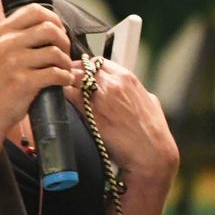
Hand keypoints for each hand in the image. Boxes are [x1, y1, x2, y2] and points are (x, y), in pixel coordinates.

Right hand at [0, 4, 74, 135]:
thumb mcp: (3, 52)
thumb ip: (24, 37)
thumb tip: (60, 30)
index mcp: (2, 32)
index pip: (35, 10)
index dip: (54, 20)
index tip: (59, 34)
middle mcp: (6, 43)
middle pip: (50, 28)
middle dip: (64, 41)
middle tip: (64, 55)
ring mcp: (13, 62)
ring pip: (55, 51)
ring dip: (66, 62)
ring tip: (64, 70)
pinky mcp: (22, 82)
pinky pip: (56, 73)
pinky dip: (66, 77)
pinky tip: (64, 81)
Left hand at [67, 56, 179, 182]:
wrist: (151, 152)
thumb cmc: (153, 131)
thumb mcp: (150, 102)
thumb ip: (137, 92)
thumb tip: (132, 93)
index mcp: (127, 78)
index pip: (98, 63)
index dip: (86, 68)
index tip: (81, 75)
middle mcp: (112, 83)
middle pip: (81, 68)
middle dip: (72, 75)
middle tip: (67, 84)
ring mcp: (100, 97)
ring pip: (72, 78)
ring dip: (65, 85)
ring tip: (63, 94)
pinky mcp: (90, 113)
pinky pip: (68, 96)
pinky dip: (62, 97)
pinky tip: (61, 104)